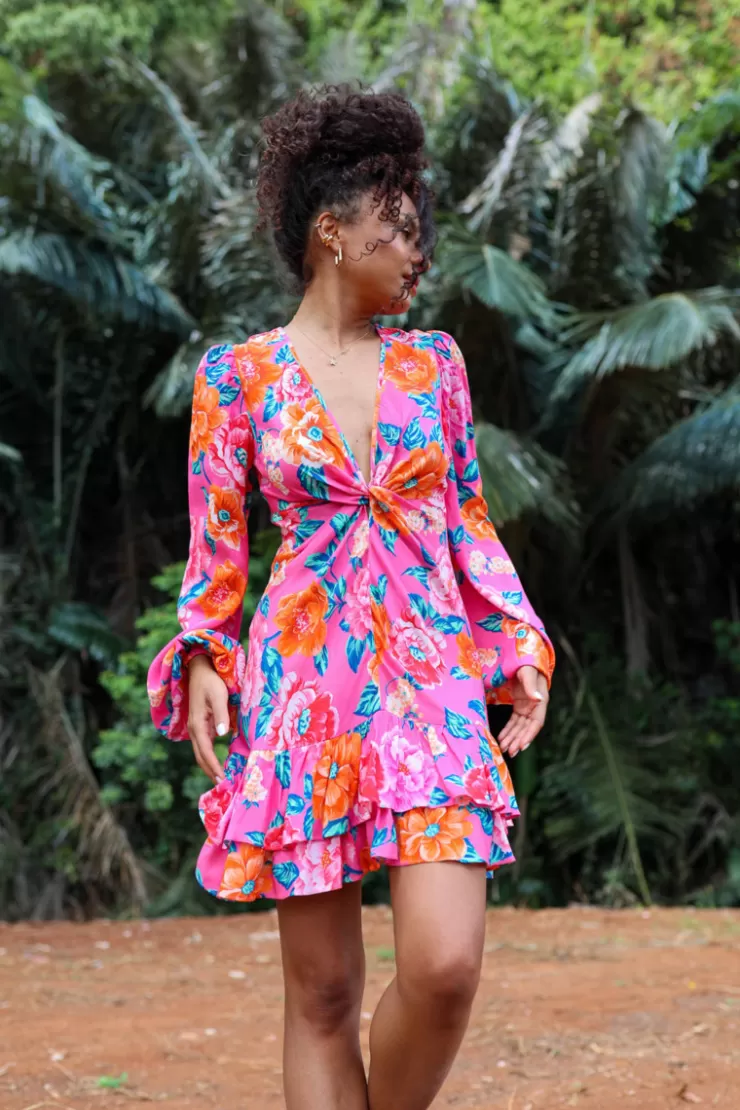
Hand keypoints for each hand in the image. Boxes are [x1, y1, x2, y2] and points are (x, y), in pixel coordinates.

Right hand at [187, 654, 228, 783]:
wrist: (199, 669)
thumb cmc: (211, 682)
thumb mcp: (218, 696)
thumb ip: (221, 715)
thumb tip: (223, 735)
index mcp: (198, 725)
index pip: (205, 752)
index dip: (213, 767)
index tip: (222, 779)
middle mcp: (194, 729)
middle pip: (200, 756)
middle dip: (209, 771)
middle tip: (221, 785)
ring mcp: (196, 727)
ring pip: (200, 752)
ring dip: (208, 765)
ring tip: (220, 778)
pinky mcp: (201, 724)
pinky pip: (204, 745)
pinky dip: (209, 756)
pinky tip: (217, 761)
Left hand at [497, 665, 548, 757]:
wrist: (520, 657)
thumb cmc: (526, 663)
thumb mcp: (527, 672)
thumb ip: (530, 685)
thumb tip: (537, 699)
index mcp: (541, 699)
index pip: (536, 722)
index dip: (529, 735)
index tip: (521, 746)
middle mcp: (535, 706)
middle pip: (527, 728)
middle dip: (519, 740)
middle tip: (510, 752)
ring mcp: (527, 706)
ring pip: (520, 727)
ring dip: (513, 738)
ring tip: (504, 749)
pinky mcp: (519, 705)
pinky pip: (514, 721)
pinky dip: (508, 730)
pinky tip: (502, 738)